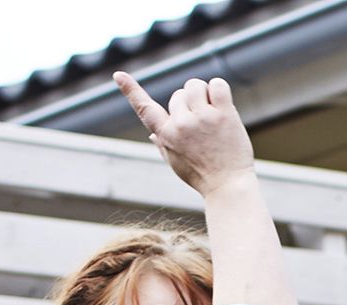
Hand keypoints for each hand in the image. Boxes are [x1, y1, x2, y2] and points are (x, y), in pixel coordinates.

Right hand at [115, 72, 255, 192]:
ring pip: (195, 85)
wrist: (228, 187)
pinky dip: (219, 89)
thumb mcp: (176, 163)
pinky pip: (217, 84)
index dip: (130, 91)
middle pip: (178, 94)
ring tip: (213, 114)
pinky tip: (224, 104)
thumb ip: (163, 144)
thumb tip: (152, 135)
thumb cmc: (202, 176)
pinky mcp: (223, 114)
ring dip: (204, 94)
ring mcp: (202, 118)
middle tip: (203, 126)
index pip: (144, 109)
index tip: (119, 75)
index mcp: (166, 136)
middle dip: (189, 104)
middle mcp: (181, 125)